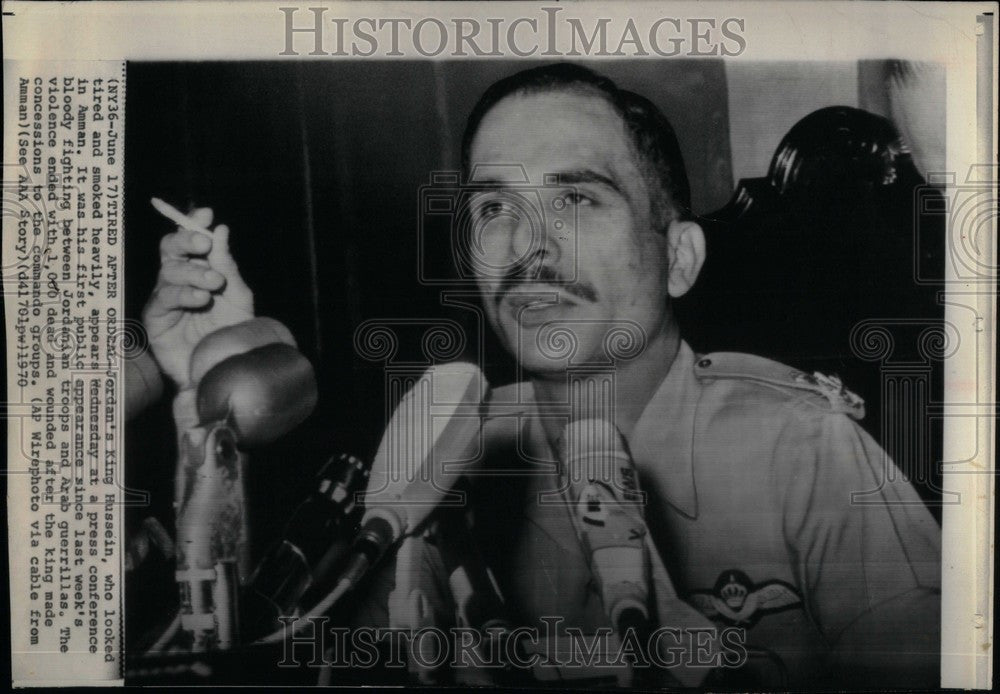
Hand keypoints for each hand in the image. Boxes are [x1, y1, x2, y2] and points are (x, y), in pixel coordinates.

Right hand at [142, 207, 253, 388]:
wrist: (224, 366)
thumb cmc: (230, 331)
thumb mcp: (237, 296)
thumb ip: (227, 265)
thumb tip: (220, 229)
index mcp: (199, 269)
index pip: (191, 240)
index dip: (193, 222)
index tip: (205, 213)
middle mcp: (179, 279)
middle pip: (171, 248)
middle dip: (186, 240)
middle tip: (204, 243)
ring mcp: (166, 297)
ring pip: (169, 271)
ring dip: (192, 272)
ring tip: (213, 283)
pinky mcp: (156, 318)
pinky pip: (165, 299)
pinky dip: (184, 294)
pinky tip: (201, 298)